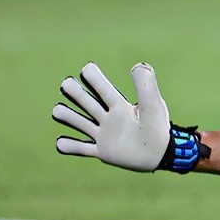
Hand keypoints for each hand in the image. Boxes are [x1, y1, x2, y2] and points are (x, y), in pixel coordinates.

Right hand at [52, 62, 170, 171]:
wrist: (163, 155)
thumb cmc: (159, 129)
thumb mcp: (153, 106)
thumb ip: (146, 87)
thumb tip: (138, 65)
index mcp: (120, 107)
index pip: (103, 89)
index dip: (95, 78)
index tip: (87, 69)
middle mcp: (109, 119)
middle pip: (88, 103)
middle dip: (76, 93)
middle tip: (66, 84)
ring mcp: (104, 135)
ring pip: (80, 123)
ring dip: (68, 117)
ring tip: (57, 111)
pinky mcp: (102, 151)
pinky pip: (82, 149)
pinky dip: (70, 146)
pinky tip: (60, 143)